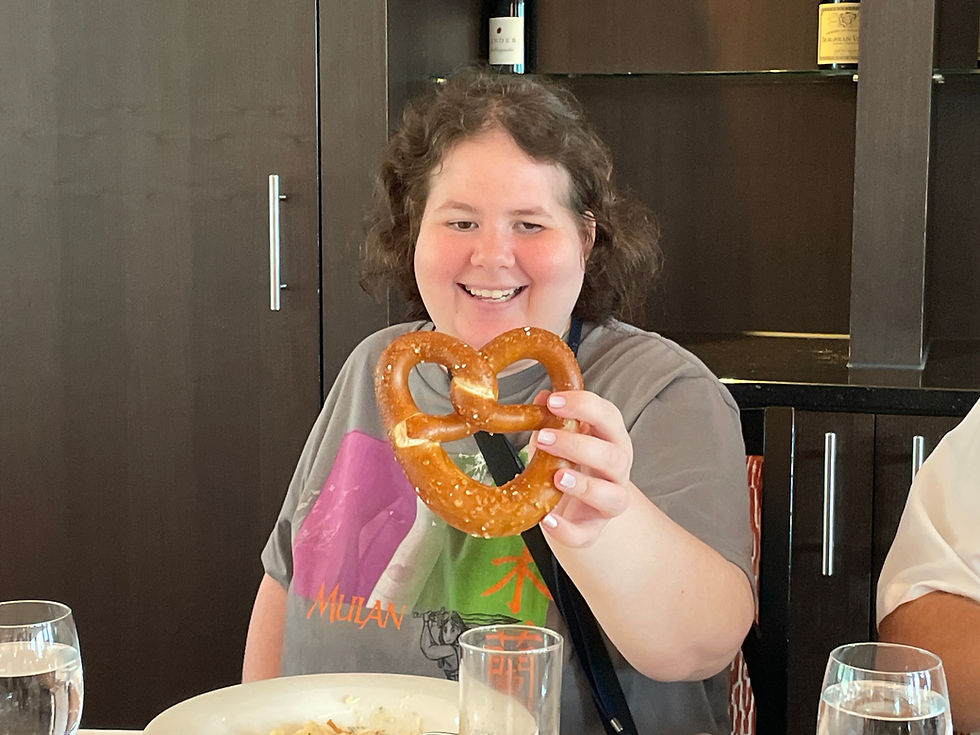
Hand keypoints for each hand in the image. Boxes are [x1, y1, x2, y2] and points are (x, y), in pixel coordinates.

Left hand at [530, 389, 633, 546]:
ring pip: (612, 496)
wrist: (576, 504)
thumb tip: (541, 397)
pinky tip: (547, 519)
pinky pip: (586, 535)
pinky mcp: (594, 529)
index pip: (609, 416)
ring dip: (585, 486)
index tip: (554, 401)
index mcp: (611, 439)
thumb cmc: (570, 460)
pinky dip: (567, 530)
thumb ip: (552, 418)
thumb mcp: (560, 435)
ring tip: (557, 477)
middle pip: (613, 456)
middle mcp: (617, 469)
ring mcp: (610, 501)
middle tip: (544, 438)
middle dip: (579, 446)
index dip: (585, 406)